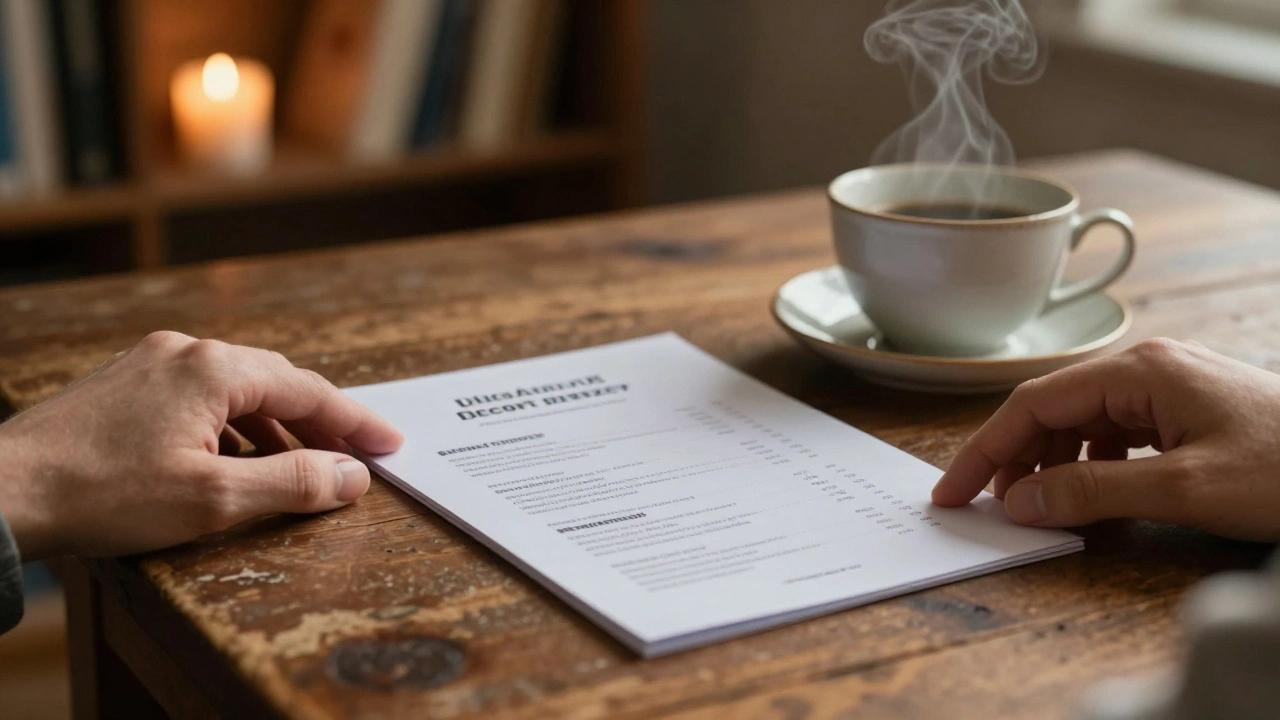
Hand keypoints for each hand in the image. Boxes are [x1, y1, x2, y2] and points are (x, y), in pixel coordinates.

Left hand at [0, 331, 402, 559]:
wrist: (1, 492)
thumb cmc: (102, 494)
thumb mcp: (215, 498)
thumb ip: (295, 482)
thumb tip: (352, 474)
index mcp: (216, 369)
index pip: (310, 392)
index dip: (356, 422)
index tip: (390, 444)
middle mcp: (187, 352)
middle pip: (277, 383)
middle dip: (320, 421)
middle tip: (355, 455)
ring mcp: (152, 363)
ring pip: (237, 389)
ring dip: (275, 427)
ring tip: (298, 467)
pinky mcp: (125, 382)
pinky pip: (200, 395)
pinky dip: (233, 424)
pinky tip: (232, 458)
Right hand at [933, 338, 1279, 540]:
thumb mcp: (1183, 490)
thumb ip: (1092, 494)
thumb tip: (1019, 502)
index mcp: (1142, 370)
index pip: (1035, 403)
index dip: (986, 449)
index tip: (953, 491)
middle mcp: (1151, 369)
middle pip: (1054, 410)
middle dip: (1016, 457)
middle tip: (988, 506)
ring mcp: (1172, 390)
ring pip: (1085, 424)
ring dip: (1053, 465)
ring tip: (1037, 508)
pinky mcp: (1190, 415)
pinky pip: (1118, 436)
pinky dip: (1092, 468)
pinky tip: (1092, 497)